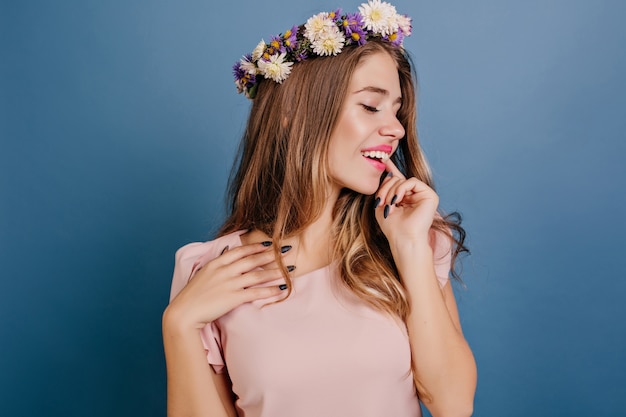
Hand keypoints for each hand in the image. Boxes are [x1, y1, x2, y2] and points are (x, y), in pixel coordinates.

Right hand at [164, 242, 286, 330]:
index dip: (256, 246)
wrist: (184, 313)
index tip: (269, 244)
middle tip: (287, 251)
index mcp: (216, 263)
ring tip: (290, 269)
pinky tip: (282, 288)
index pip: (240, 251)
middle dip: (272, 255)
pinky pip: (256, 292)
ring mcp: (229, 284)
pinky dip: (270, 289)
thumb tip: (226, 257)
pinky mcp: (233, 298)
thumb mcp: (202, 275)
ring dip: (276, 271)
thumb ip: (216, 267)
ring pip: (257, 275)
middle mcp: (224, 270)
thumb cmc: (191, 296)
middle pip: (252, 260)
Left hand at [374, 158, 438, 245]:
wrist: (404, 239)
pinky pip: (412, 182)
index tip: (383, 160)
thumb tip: (389, 173)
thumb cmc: (392, 227)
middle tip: (380, 201)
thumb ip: (385, 189)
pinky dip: (401, 189)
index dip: (391, 169)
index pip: (398, 180)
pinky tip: (396, 200)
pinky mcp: (430, 196)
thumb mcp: (383, 204)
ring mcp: (423, 195)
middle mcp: (415, 195)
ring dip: (391, 191)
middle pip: (396, 179)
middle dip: (385, 188)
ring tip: (389, 205)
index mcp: (405, 198)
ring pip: (403, 180)